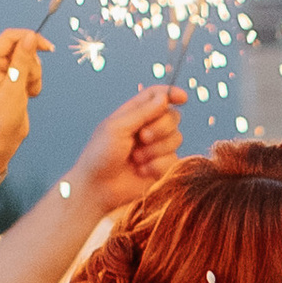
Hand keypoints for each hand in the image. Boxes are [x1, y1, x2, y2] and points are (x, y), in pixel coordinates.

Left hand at [0, 29, 49, 180]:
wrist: (2, 139)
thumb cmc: (2, 117)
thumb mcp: (14, 87)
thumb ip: (22, 60)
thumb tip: (30, 37)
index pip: (10, 37)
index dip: (29, 38)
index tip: (47, 47)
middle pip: (22, 47)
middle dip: (32, 64)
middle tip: (28, 82)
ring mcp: (5, 71)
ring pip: (29, 60)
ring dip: (34, 75)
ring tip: (27, 92)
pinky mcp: (14, 79)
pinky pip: (30, 71)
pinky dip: (34, 82)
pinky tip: (28, 95)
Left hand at [68, 81, 187, 219]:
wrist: (98, 188)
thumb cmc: (100, 155)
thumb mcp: (118, 128)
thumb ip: (143, 112)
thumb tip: (165, 98)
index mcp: (134, 114)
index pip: (157, 96)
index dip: (171, 94)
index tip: (183, 98)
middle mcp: (148, 128)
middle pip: (172, 116)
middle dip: (161, 127)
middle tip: (142, 137)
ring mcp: (156, 148)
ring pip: (176, 138)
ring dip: (155, 149)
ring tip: (135, 159)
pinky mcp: (161, 167)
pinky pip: (173, 160)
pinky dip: (156, 166)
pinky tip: (140, 171)